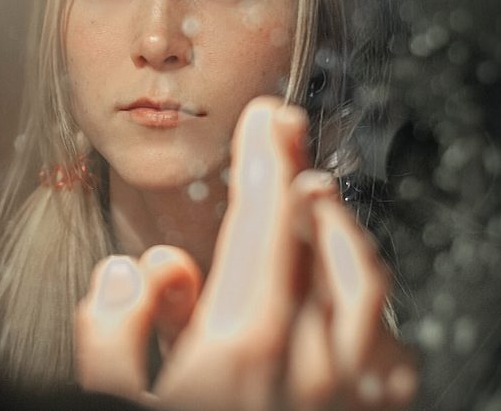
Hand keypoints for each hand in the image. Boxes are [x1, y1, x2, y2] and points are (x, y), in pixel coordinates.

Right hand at [75, 96, 416, 409]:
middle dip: (305, 181)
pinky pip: (391, 349)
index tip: (265, 117)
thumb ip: (112, 331)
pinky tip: (351, 301)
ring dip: (341, 234)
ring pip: (369, 288)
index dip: (266, 158)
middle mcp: (312, 367)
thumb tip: (136, 273)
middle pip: (325, 243)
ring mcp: (351, 397)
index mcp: (242, 349)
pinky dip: (372, 304)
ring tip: (316, 201)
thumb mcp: (109, 402)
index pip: (264, 224)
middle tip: (288, 144)